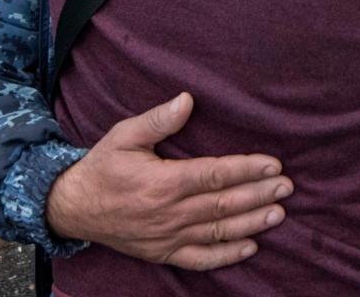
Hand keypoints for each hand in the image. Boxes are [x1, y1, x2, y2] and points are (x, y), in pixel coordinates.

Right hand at [45, 92, 291, 270]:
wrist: (73, 207)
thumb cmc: (102, 166)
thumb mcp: (124, 135)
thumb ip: (158, 120)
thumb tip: (187, 100)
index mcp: (162, 182)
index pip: (214, 175)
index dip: (246, 170)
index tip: (273, 164)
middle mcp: (168, 213)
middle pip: (222, 205)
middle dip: (258, 195)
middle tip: (287, 187)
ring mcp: (166, 237)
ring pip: (217, 232)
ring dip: (251, 223)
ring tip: (278, 213)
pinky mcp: (162, 253)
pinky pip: (200, 259)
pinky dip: (226, 255)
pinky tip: (250, 246)